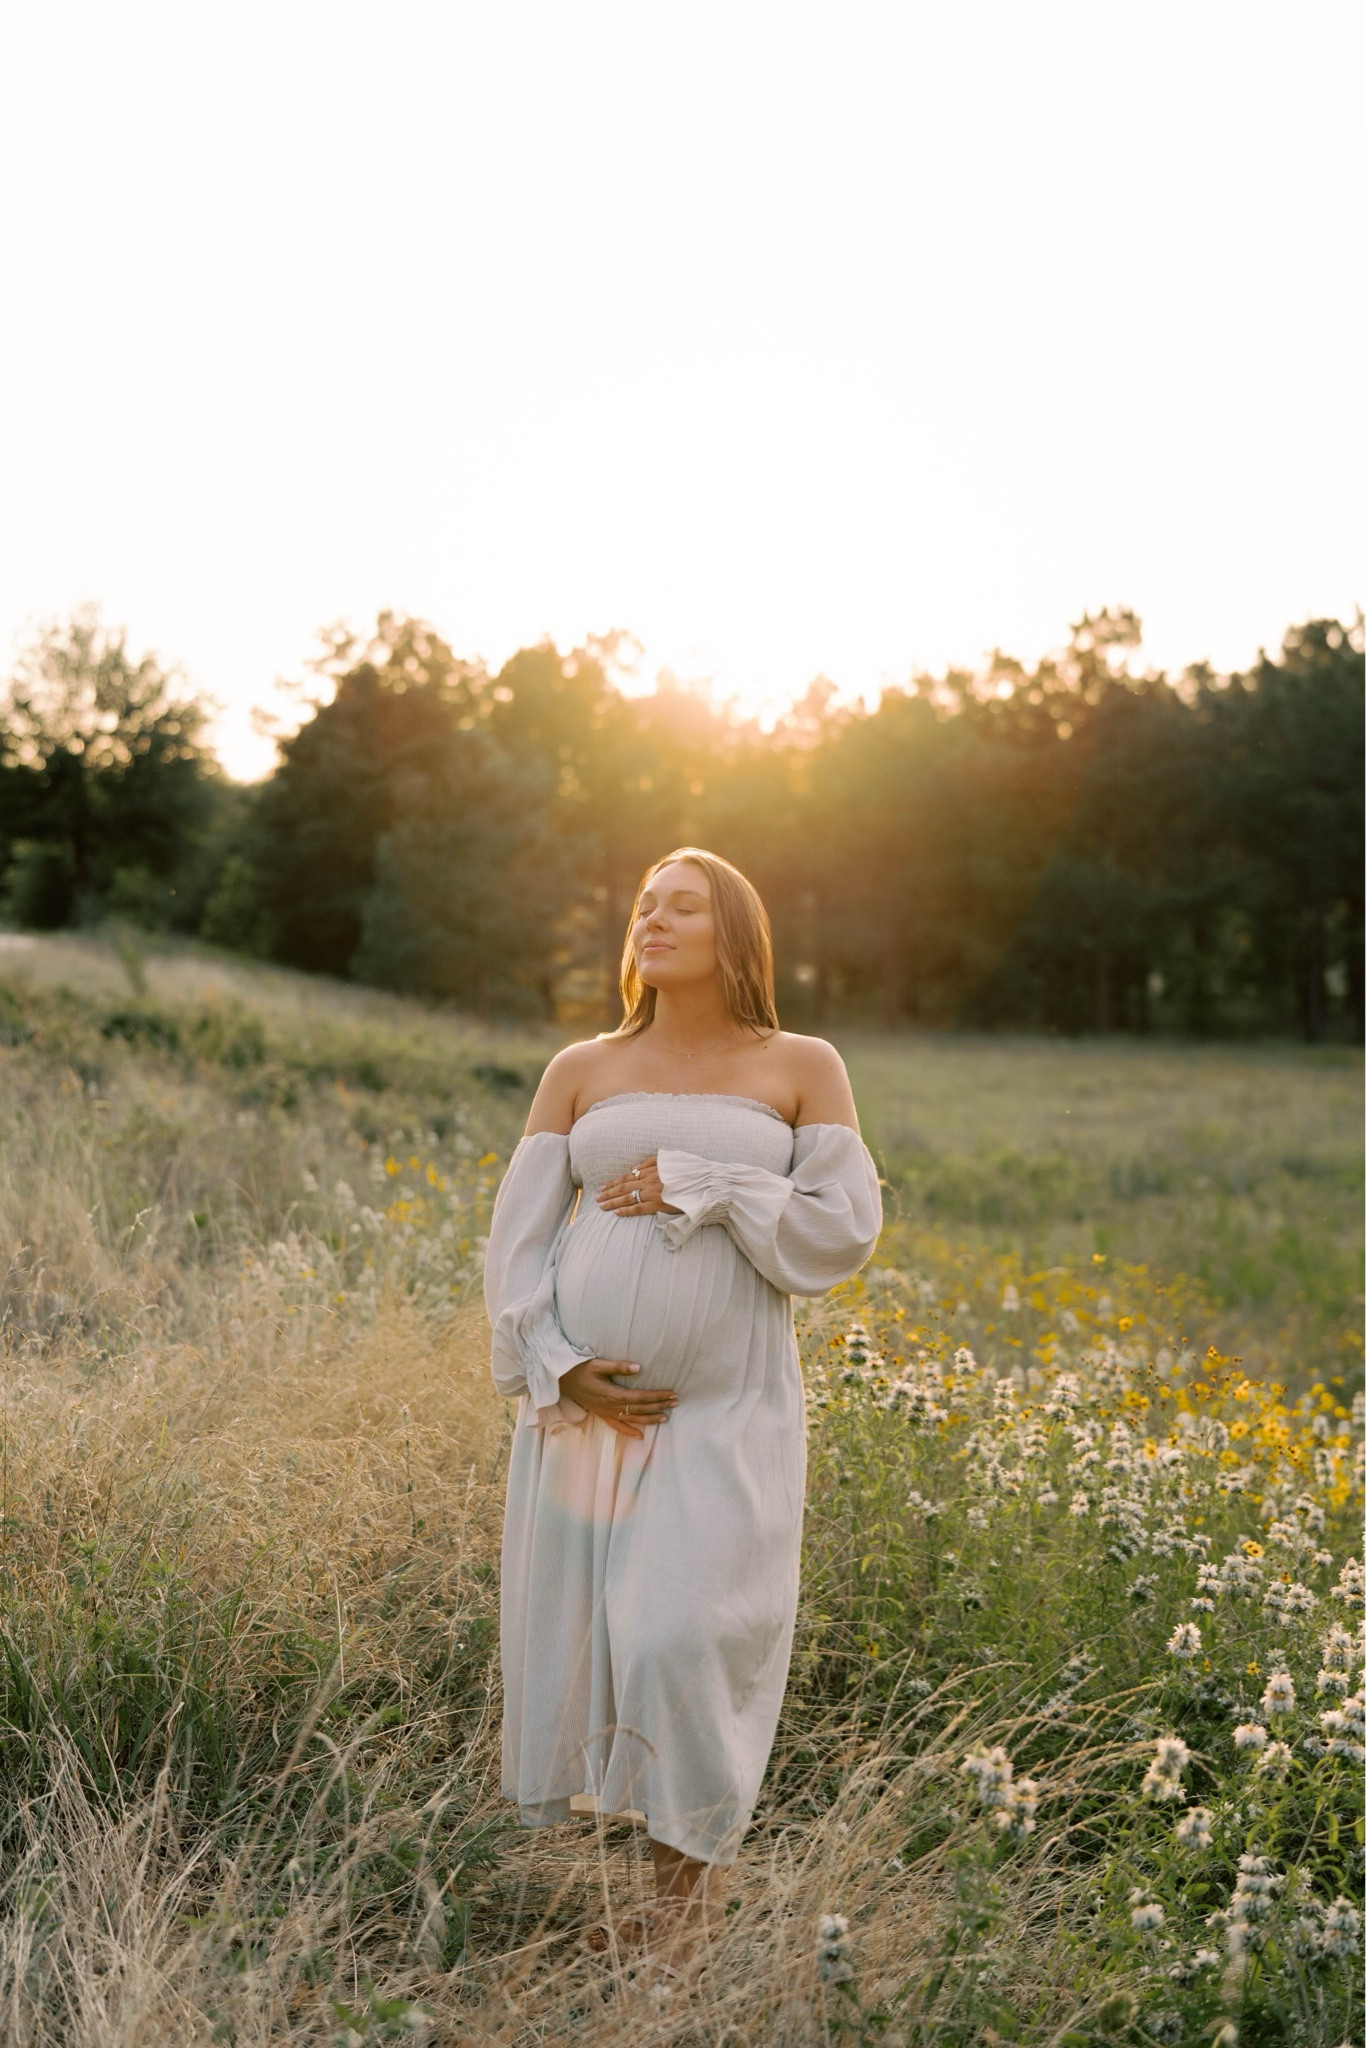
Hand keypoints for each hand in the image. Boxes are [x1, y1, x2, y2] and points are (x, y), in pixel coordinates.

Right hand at [559, 1357, 677, 1438]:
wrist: (562, 1381)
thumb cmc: (580, 1370)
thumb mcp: (598, 1364)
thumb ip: (619, 1367)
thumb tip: (639, 1368)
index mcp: (613, 1394)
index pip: (641, 1397)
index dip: (657, 1397)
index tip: (671, 1394)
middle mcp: (612, 1406)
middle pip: (640, 1409)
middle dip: (659, 1406)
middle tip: (676, 1402)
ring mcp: (607, 1413)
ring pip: (633, 1419)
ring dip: (650, 1419)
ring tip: (666, 1418)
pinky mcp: (602, 1415)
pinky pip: (618, 1426)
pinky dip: (629, 1431)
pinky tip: (640, 1436)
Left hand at [596, 1155, 680, 1217]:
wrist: (703, 1183)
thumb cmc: (688, 1172)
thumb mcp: (669, 1160)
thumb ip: (651, 1162)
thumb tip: (634, 1169)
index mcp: (651, 1170)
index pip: (627, 1176)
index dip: (613, 1182)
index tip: (603, 1187)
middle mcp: (649, 1180)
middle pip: (623, 1187)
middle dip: (608, 1193)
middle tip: (597, 1198)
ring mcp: (653, 1193)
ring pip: (627, 1198)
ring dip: (612, 1202)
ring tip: (601, 1206)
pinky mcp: (658, 1204)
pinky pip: (638, 1208)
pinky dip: (626, 1211)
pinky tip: (616, 1213)